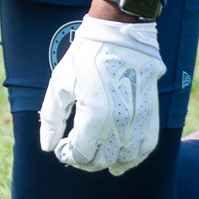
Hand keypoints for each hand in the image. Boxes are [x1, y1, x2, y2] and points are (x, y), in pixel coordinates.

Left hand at [39, 15, 166, 175]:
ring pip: (125, 158)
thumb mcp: (60, 85)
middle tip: (74, 152)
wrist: (120, 36)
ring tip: (96, 159)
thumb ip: (52, 118)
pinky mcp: (151, 113)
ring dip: (108, 163)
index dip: (67, 155)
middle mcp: (118, 123)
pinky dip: (134, 158)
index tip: (61, 148)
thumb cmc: (85, 58)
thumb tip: (47, 147)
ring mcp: (138, 120)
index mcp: (93, 116)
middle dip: (84, 161)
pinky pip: (147, 147)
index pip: (80, 154)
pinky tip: (122, 160)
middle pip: (101, 160)